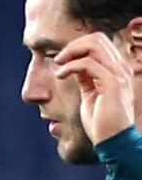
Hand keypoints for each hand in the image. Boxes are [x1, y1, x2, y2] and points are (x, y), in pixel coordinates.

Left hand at [57, 31, 137, 149]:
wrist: (113, 140)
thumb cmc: (101, 122)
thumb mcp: (90, 95)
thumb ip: (85, 79)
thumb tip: (71, 69)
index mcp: (116, 69)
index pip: (99, 43)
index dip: (78, 46)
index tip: (62, 60)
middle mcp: (120, 68)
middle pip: (97, 38)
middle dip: (73, 45)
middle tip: (59, 60)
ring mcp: (118, 74)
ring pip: (94, 45)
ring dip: (71, 52)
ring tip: (59, 65)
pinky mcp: (112, 83)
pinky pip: (89, 64)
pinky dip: (71, 66)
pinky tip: (61, 75)